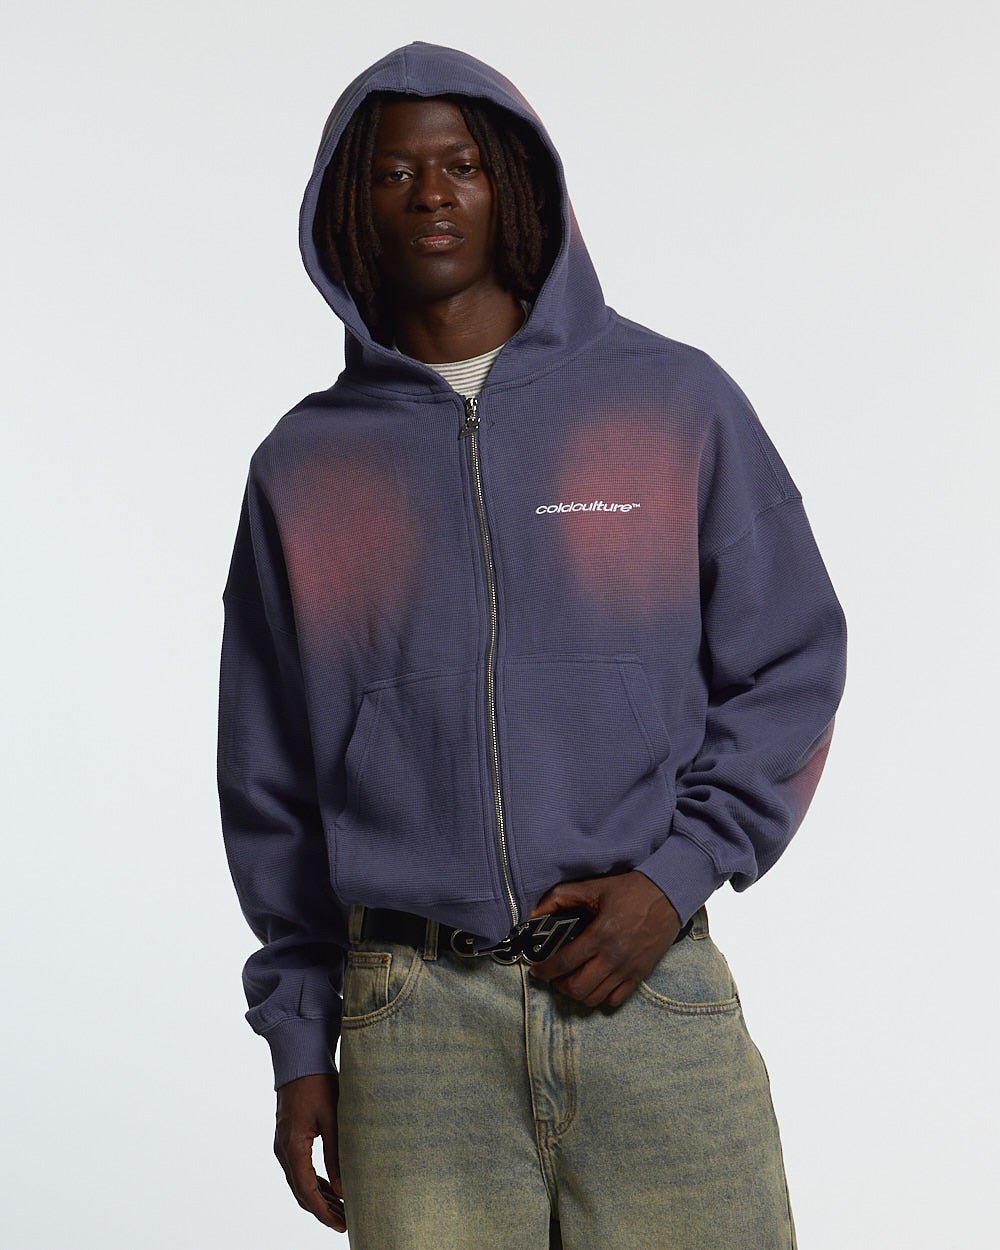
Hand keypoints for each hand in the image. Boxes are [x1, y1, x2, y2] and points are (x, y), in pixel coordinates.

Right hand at [273, 1072, 345, 1232]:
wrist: (299, 1059)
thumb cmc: (317, 1084)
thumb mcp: (332, 1119)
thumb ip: (336, 1155)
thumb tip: (343, 1189)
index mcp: (292, 1147)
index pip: (306, 1192)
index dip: (324, 1212)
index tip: (341, 1225)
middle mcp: (283, 1150)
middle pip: (301, 1192)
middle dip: (322, 1210)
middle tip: (345, 1222)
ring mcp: (283, 1145)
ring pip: (299, 1182)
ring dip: (318, 1198)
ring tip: (341, 1210)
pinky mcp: (288, 1139)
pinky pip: (299, 1169)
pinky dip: (313, 1183)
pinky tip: (329, 1189)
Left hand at [526, 870, 681, 1008]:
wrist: (668, 896)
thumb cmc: (631, 890)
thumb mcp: (594, 887)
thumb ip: (561, 897)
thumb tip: (535, 912)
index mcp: (600, 935)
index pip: (564, 963)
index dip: (545, 970)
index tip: (537, 971)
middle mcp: (613, 957)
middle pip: (578, 988)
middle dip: (559, 985)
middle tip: (554, 976)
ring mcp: (627, 970)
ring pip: (595, 998)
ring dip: (577, 993)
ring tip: (572, 980)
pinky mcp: (640, 975)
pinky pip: (616, 1000)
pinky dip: (601, 998)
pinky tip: (595, 984)